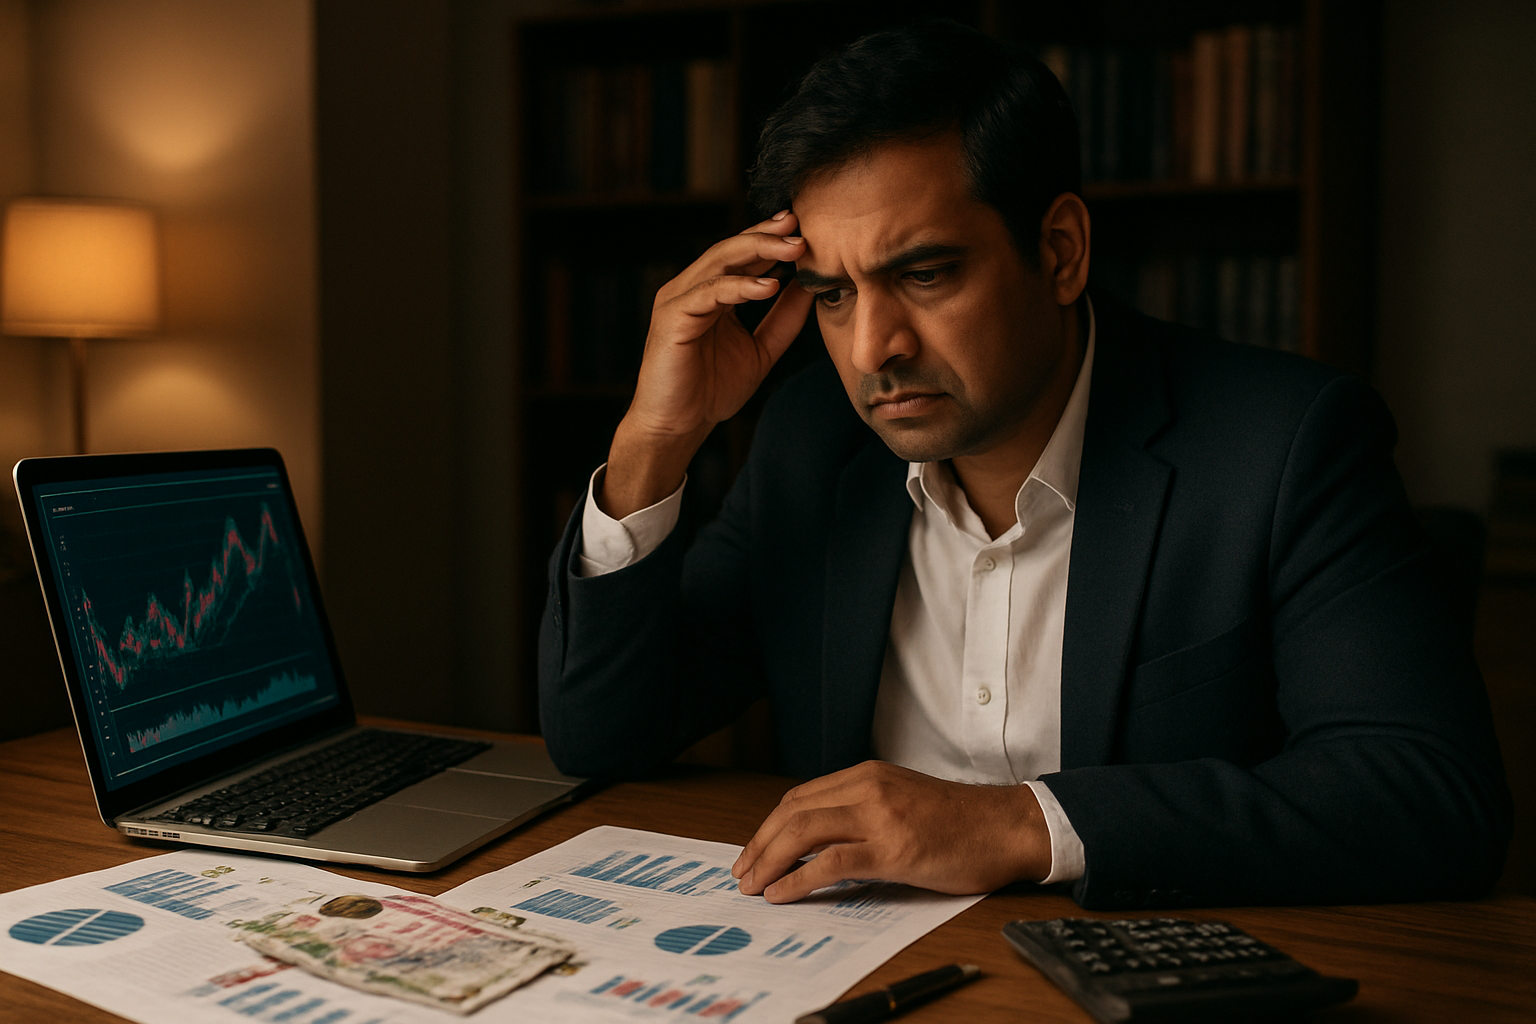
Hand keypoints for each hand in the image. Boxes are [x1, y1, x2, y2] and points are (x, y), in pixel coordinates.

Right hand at [601, 212, 813, 517]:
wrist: (677, 426)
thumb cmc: (711, 391)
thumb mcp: (761, 350)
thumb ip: (783, 320)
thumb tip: (808, 287)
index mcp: (711, 293)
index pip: (742, 256)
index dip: (772, 239)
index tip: (805, 229)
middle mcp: (691, 289)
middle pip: (731, 249)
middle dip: (767, 236)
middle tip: (799, 227)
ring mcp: (678, 300)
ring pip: (719, 262)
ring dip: (758, 252)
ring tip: (792, 250)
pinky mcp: (671, 318)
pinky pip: (708, 293)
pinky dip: (739, 287)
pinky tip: (769, 286)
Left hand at [730, 761, 1052, 902]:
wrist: (1006, 827)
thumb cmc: (961, 821)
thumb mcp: (903, 799)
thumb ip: (864, 809)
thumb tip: (821, 841)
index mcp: (868, 775)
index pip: (801, 797)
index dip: (770, 826)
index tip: (754, 851)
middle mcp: (869, 788)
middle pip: (793, 811)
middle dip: (760, 844)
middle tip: (743, 872)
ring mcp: (880, 817)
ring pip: (804, 831)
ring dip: (770, 860)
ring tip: (753, 886)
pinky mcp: (894, 849)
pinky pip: (832, 861)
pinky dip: (800, 878)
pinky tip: (783, 892)